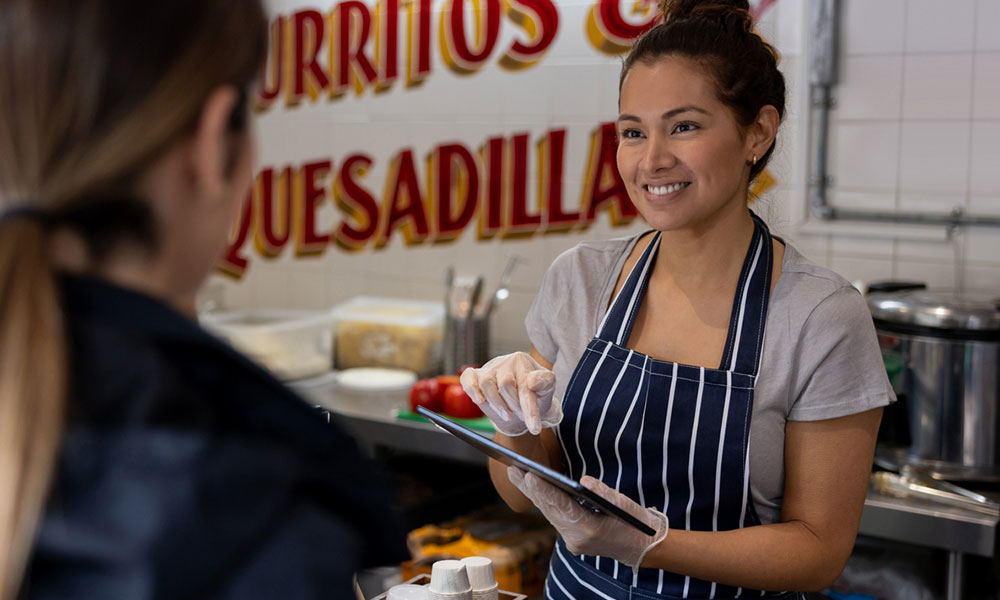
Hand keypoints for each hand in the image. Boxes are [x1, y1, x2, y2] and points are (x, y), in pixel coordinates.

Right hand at [459, 352, 560, 435]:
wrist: (520, 399)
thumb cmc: (534, 393)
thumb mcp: (547, 389)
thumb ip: (546, 382)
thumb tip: (532, 380)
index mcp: (523, 361)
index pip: (525, 386)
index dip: (530, 410)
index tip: (535, 428)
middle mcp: (505, 362)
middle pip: (505, 385)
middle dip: (514, 406)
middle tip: (520, 415)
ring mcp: (489, 368)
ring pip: (487, 384)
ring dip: (497, 404)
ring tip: (507, 414)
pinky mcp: (476, 375)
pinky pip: (468, 378)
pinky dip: (472, 389)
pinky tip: (479, 400)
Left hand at [507, 466, 667, 567]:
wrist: (641, 547)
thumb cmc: (634, 522)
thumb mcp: (623, 503)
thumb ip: (602, 491)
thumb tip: (582, 480)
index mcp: (589, 529)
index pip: (561, 506)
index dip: (544, 490)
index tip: (528, 475)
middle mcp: (576, 538)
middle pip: (549, 510)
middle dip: (530, 489)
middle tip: (512, 469)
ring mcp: (572, 542)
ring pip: (549, 514)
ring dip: (534, 495)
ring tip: (517, 474)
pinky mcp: (572, 540)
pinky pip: (555, 518)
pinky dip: (545, 502)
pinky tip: (533, 487)